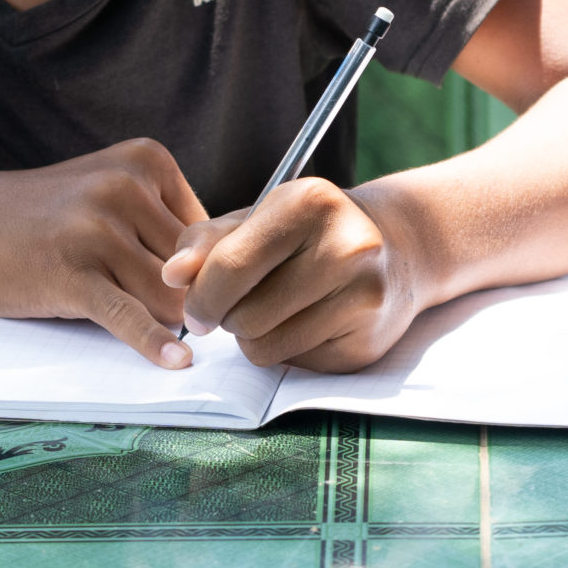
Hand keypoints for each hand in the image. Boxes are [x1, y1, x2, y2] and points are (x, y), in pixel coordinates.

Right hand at [0, 140, 207, 367]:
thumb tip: (232, 275)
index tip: (202, 292)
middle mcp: (125, 187)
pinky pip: (127, 314)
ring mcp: (96, 229)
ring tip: (147, 323)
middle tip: (180, 319)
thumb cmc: (44, 216)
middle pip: (192, 268)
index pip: (209, 231)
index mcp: (146, 161)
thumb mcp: (110, 193)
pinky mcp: (72, 273)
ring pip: (167, 297)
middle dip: (186, 299)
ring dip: (162, 320)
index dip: (206, 270)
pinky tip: (174, 360)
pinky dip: (153, 341)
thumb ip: (165, 225)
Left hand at [157, 179, 420, 370]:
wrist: (396, 245)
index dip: (200, 296)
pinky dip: (288, 350)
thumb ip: (206, 242)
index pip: (230, 266)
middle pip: (244, 315)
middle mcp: (346, 246)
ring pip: (266, 348)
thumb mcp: (256, 219)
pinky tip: (307, 322)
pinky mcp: (368, 340)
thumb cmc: (308, 231)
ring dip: (254, 338)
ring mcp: (364, 295)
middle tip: (241, 304)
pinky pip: (296, 364)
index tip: (194, 309)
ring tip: (273, 312)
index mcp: (309, 203)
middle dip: (228, 318)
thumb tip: (171, 275)